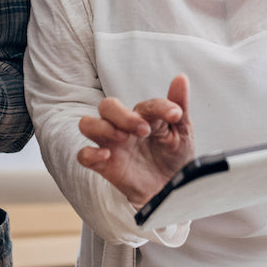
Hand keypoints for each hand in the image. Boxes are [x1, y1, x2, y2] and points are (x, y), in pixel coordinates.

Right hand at [77, 75, 194, 206]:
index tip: (175, 115)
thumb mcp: (182, 132)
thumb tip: (181, 78)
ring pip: (88, 124)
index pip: (146, 104)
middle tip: (144, 130)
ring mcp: (111, 144)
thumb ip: (179, 105)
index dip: (160, 107)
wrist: (170, 188)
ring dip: (103, 127)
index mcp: (144, 116)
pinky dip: (90, 153)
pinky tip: (107, 155)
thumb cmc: (174, 157)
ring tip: (123, 138)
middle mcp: (123, 126)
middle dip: (123, 115)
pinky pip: (84, 155)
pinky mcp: (104, 165)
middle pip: (107, 106)